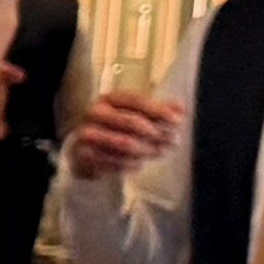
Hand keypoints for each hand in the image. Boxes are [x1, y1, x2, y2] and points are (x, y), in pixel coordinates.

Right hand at [66, 85, 183, 181]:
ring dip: (147, 150)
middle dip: (156, 133)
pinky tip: (139, 164)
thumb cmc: (113, 129)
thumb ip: (157, 111)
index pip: (136, 101)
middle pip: (132, 122)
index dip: (159, 111)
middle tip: (173, 142)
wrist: (82, 150)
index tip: (177, 121)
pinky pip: (115, 161)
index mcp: (109, 99)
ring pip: (125, 143)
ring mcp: (88, 133)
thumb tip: (181, 108)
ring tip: (159, 153)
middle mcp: (95, 113)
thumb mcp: (133, 115)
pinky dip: (131, 164)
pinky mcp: (85, 154)